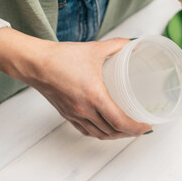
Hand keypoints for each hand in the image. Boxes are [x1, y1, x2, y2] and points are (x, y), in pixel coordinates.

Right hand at [0, 30, 151, 139]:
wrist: (35, 63)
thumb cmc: (61, 57)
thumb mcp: (94, 48)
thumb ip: (116, 45)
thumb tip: (132, 45)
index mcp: (95, 97)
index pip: (120, 122)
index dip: (136, 128)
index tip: (146, 126)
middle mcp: (85, 110)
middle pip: (112, 132)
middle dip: (129, 133)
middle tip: (140, 127)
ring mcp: (75, 115)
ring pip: (99, 134)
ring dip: (115, 135)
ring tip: (125, 129)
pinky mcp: (67, 114)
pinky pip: (86, 131)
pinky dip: (99, 133)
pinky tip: (104, 128)